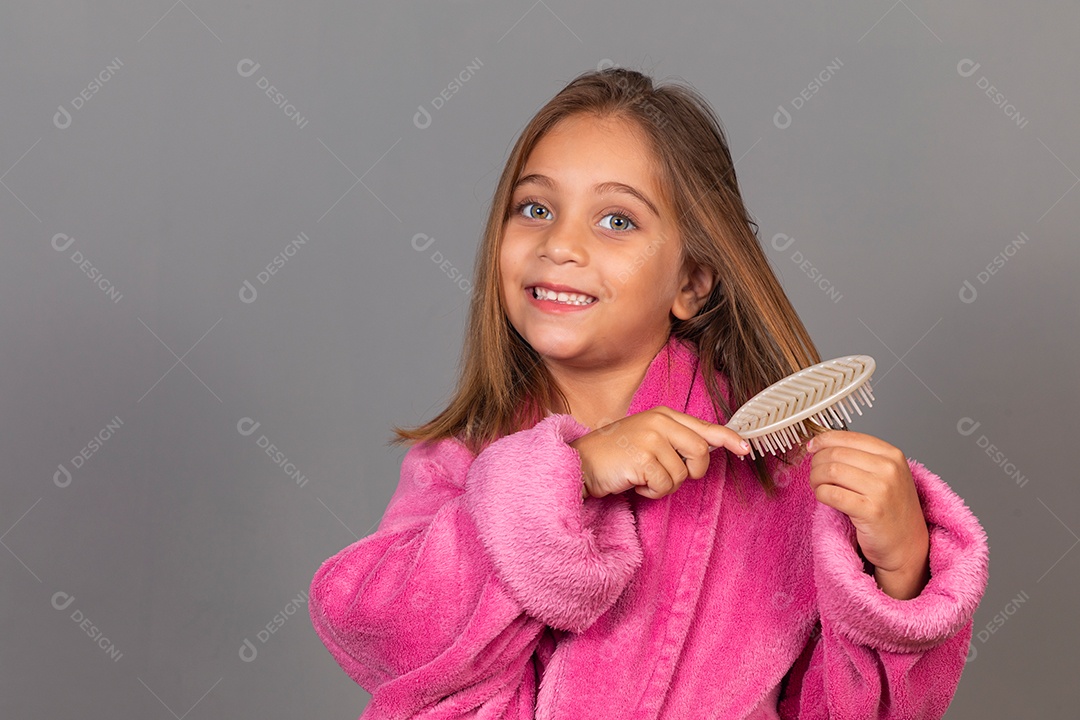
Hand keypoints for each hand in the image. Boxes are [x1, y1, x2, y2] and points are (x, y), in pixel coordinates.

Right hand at [569, 405, 751, 499]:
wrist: (579, 462)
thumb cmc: (613, 454)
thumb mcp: (646, 438)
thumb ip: (675, 440)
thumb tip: (709, 449)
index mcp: (663, 415)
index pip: (704, 427)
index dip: (729, 438)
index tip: (746, 449)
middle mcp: (659, 422)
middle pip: (701, 452)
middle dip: (692, 471)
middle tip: (667, 476)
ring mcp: (650, 438)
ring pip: (682, 474)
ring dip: (664, 485)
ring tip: (641, 477)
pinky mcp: (642, 458)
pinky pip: (665, 485)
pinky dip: (651, 492)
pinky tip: (633, 482)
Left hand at [806, 430, 929, 599]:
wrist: (906, 544)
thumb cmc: (890, 508)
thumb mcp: (883, 474)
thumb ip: (858, 456)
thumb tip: (820, 442)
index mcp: (892, 454)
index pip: (848, 437)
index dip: (823, 440)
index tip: (812, 447)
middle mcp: (889, 469)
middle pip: (835, 454)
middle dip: (816, 463)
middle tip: (815, 475)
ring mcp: (882, 490)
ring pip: (830, 471)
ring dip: (816, 479)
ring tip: (819, 487)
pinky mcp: (871, 511)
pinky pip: (830, 494)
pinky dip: (820, 494)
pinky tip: (824, 498)